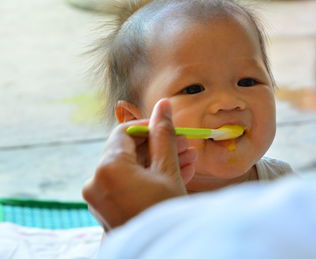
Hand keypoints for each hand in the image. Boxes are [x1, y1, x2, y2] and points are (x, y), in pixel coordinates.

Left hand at [82, 99, 196, 230]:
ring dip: (157, 163)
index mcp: (107, 169)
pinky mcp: (105, 209)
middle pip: (128, 152)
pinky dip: (147, 179)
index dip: (149, 127)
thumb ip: (163, 135)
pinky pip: (126, 185)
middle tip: (185, 146)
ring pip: (129, 169)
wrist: (163, 252)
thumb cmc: (166, 211)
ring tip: (187, 162)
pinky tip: (174, 176)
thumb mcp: (168, 170)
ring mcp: (98, 198)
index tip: (170, 128)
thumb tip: (163, 104)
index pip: (124, 132)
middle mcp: (95, 182)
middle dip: (159, 147)